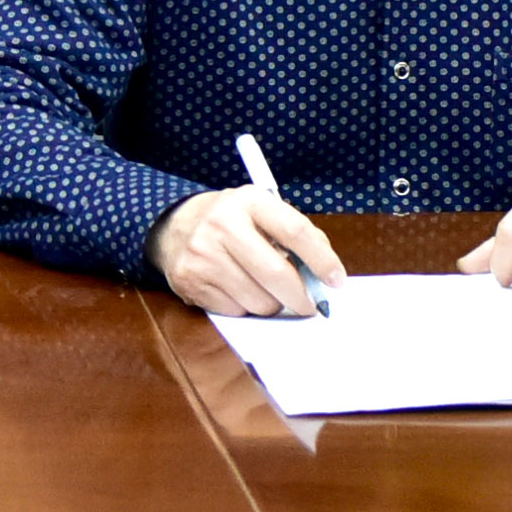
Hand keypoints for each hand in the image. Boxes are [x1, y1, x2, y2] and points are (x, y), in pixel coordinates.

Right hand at [152, 182, 347, 319]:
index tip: (336, 281)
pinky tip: (237, 290)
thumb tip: (326, 276)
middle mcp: (223, 224)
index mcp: (249, 200)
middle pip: (277, 274)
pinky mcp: (189, 280)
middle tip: (309, 305)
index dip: (322, 260)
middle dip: (301, 298)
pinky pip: (235, 310)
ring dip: (270, 303)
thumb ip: (296, 237)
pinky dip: (244, 307)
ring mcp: (203, 254)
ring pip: (258, 300)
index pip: (295, 231)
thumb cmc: (233, 222)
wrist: (175, 226)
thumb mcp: (263, 212)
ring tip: (263, 289)